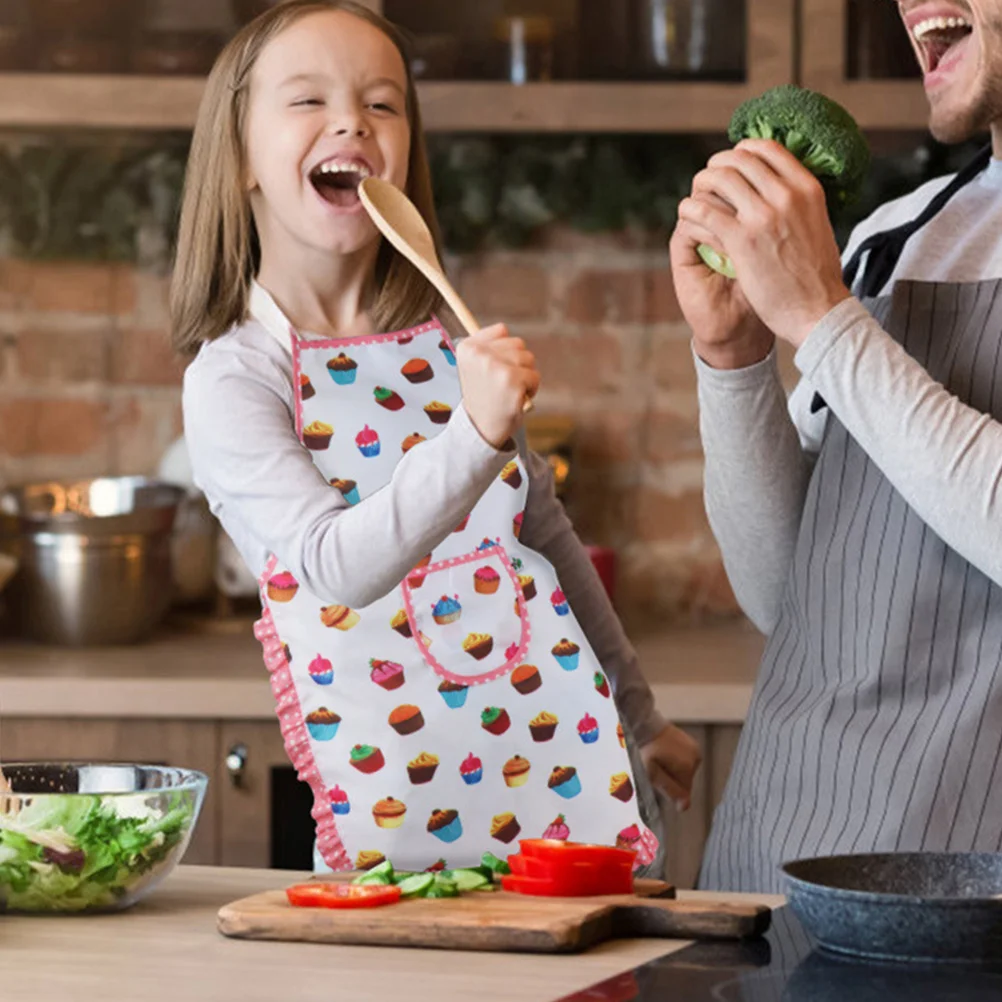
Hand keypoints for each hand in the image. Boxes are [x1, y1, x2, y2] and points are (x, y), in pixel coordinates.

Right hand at [456, 324, 540, 449]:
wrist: (481, 429)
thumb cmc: (483, 396)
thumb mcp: (475, 366)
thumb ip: (486, 346)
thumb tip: (503, 328)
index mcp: (467, 347)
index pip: (501, 330)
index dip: (504, 351)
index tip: (493, 370)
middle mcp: (479, 354)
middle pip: (518, 344)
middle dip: (518, 363)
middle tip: (503, 384)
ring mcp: (495, 367)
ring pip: (528, 358)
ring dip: (526, 375)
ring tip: (510, 391)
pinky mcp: (512, 382)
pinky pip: (535, 376)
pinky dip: (531, 389)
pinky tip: (517, 398)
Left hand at [641, 723, 701, 811]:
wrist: (646, 725)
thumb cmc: (647, 750)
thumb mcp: (652, 774)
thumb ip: (669, 790)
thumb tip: (685, 807)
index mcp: (687, 767)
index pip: (685, 792)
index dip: (672, 790)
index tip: (660, 781)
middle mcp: (696, 759)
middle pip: (686, 781)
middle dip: (673, 779)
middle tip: (658, 769)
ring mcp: (695, 750)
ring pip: (687, 771)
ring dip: (676, 770)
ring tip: (662, 759)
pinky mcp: (693, 744)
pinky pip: (687, 760)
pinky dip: (678, 761)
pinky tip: (667, 753)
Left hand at [677, 139, 851, 348]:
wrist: (817, 309)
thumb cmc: (816, 276)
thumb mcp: (817, 224)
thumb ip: (799, 204)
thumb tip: (783, 191)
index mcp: (807, 189)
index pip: (769, 149)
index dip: (743, 150)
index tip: (731, 162)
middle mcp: (786, 196)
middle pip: (740, 160)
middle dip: (717, 166)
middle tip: (707, 179)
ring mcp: (763, 216)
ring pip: (720, 180)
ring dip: (701, 184)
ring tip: (695, 197)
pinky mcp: (742, 240)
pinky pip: (706, 212)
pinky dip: (691, 209)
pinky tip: (687, 214)